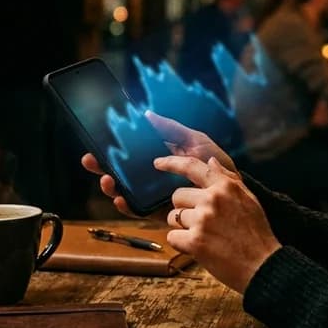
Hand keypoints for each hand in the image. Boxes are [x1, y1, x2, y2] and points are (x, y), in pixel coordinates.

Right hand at [78, 111, 236, 218]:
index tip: (95, 145)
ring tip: (108, 181)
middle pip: (121, 172)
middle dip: (103, 167)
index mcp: (159, 157)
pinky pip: (139, 211)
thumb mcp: (196, 140)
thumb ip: (172, 129)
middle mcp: (153, 177)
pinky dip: (127, 207)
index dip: (110, 150)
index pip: (129, 153)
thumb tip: (147, 115)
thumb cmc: (218, 164)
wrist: (235, 192)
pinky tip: (121, 199)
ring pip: (126, 191)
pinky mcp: (161, 212)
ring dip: (112, 187)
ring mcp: (156, 195)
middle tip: (92, 161)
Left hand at [157, 155, 280, 293]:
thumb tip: (211, 161)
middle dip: (184, 209)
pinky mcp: (195, 241)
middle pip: (177, 196)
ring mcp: (202, 220)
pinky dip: (181, 244)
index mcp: (225, 187)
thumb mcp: (249, 199)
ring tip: (205, 237)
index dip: (171, 163)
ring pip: (173, 217)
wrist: (263, 265)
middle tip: (203, 223)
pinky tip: (199, 248)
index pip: (192, 167)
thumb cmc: (257, 234)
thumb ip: (228, 179)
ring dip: (183, 228)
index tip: (158, 163)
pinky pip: (172, 237)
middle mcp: (212, 199)